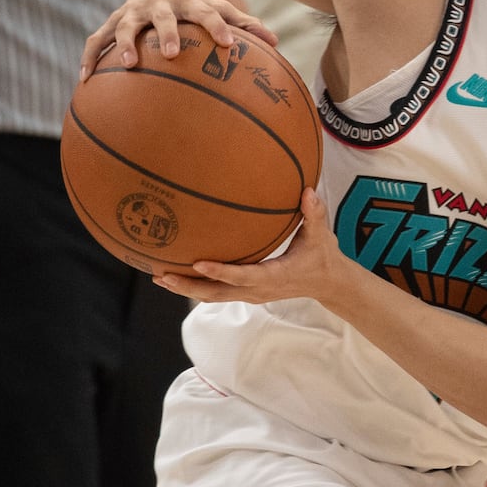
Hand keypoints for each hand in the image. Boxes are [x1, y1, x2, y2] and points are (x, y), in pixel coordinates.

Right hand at [79, 0, 274, 80]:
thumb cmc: (194, 8)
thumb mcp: (218, 10)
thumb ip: (245, 25)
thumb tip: (277, 43)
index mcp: (189, 2)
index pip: (208, 12)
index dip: (218, 26)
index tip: (229, 44)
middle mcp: (159, 5)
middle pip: (163, 16)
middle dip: (166, 32)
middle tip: (171, 53)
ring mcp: (132, 12)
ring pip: (124, 25)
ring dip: (122, 43)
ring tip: (126, 64)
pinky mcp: (111, 22)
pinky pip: (95, 40)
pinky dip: (89, 57)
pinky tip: (85, 80)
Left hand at [154, 190, 346, 304]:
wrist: (327, 284)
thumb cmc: (322, 256)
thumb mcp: (321, 235)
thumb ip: (314, 213)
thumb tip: (307, 190)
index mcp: (274, 276)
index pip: (243, 276)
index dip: (221, 271)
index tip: (198, 263)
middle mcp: (258, 290)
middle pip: (217, 293)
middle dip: (188, 286)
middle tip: (162, 275)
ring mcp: (251, 295)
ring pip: (213, 296)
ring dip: (186, 288)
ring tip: (159, 277)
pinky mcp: (247, 293)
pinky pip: (218, 292)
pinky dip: (197, 285)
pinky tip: (179, 274)